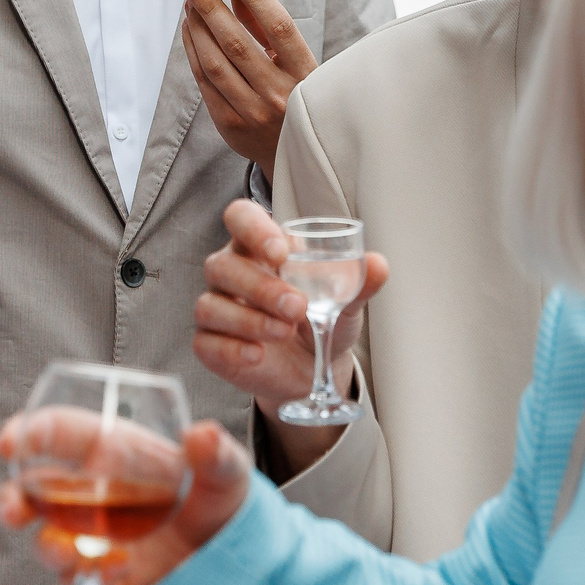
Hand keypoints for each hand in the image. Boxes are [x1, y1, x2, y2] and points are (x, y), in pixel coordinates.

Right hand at [0, 415, 252, 584]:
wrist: (234, 562)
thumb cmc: (222, 501)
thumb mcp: (227, 472)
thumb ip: (216, 455)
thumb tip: (202, 434)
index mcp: (114, 453)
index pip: (62, 433)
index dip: (30, 432)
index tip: (10, 442)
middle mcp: (92, 492)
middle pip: (34, 490)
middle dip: (13, 500)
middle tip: (13, 511)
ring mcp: (91, 536)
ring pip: (47, 539)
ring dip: (47, 548)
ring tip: (68, 555)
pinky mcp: (99, 575)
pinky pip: (75, 581)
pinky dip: (82, 581)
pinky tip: (112, 576)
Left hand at [177, 0, 316, 176]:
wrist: (296, 156)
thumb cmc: (298, 96)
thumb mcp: (297, 62)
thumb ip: (267, 27)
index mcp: (305, 75)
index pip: (280, 29)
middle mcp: (279, 95)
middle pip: (237, 44)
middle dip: (210, 7)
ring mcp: (252, 113)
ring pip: (215, 63)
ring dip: (197, 26)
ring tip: (188, 0)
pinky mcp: (229, 125)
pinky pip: (204, 82)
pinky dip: (193, 51)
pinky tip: (189, 28)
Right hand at [195, 200, 386, 438]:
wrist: (312, 367)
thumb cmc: (321, 319)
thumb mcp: (345, 301)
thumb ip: (359, 281)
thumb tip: (378, 265)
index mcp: (257, 246)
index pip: (239, 217)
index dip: (253, 228)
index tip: (281, 251)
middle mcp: (231, 272)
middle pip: (222, 265)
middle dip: (260, 286)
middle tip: (297, 306)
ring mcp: (216, 308)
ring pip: (210, 305)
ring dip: (249, 319)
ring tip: (284, 332)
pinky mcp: (210, 344)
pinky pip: (206, 343)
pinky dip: (233, 349)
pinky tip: (259, 354)